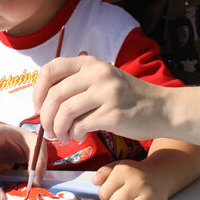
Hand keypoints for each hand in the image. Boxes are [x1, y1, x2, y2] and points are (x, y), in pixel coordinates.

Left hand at [34, 56, 165, 144]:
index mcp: (90, 63)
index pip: (50, 69)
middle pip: (55, 94)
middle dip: (45, 117)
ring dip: (58, 128)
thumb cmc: (127, 97)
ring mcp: (107, 93)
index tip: (38, 106)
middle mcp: (98, 74)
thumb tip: (43, 102)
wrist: (161, 108)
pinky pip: (81, 126)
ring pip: (65, 112)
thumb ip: (76, 83)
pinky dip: (75, 134)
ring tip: (63, 136)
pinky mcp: (113, 114)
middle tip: (48, 130)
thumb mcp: (102, 78)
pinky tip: (79, 136)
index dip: (38, 90)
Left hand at [93, 160, 169, 199]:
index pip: (103, 193)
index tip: (111, 192)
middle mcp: (138, 182)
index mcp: (124, 171)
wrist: (158, 173)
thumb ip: (103, 173)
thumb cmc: (133, 173)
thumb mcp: (117, 167)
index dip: (105, 195)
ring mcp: (150, 194)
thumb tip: (95, 181)